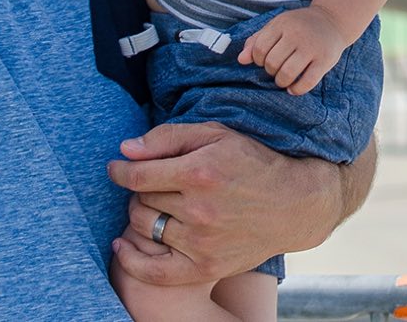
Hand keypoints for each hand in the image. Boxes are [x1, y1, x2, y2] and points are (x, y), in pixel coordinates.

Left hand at [107, 122, 339, 284]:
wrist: (292, 205)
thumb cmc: (251, 162)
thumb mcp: (215, 135)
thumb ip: (167, 137)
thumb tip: (125, 150)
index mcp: (199, 173)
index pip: (138, 175)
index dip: (119, 170)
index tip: (114, 167)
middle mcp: (199, 210)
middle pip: (141, 200)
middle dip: (139, 189)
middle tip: (151, 183)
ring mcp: (202, 243)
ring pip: (145, 228)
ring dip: (140, 215)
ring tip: (152, 205)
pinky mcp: (206, 268)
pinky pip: (155, 271)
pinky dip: (132, 261)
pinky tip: (122, 246)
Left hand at [237, 6, 344, 95]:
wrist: (331, 21)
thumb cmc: (298, 25)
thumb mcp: (277, 26)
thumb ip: (257, 40)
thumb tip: (241, 60)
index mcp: (282, 24)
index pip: (259, 48)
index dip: (257, 60)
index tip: (263, 60)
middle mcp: (296, 34)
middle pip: (272, 63)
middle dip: (270, 71)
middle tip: (275, 69)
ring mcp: (312, 48)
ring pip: (288, 74)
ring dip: (281, 81)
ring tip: (283, 79)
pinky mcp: (325, 60)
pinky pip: (307, 82)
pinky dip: (296, 90)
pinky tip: (293, 88)